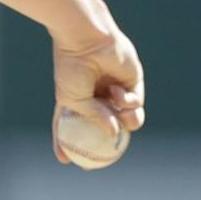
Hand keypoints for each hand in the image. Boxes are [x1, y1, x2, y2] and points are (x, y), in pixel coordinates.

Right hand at [51, 27, 144, 163]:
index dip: (67, 143)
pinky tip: (117, 92)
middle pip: (107, 126)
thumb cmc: (73, 68)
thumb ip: (93, 118)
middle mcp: (98, 95)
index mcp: (78, 99)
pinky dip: (128, 102)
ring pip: (128, 118)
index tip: (64, 159)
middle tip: (107, 153)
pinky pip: (135, 102)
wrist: (85, 39)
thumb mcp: (73, 100)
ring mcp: (116, 88)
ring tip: (119, 117)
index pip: (72, 126)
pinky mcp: (133, 80)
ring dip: (126, 122)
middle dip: (111, 142)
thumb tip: (114, 134)